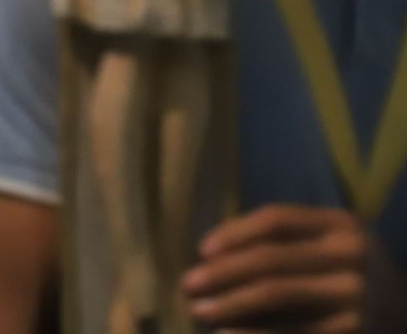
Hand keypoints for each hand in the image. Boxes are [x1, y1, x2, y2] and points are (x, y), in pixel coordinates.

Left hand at [182, 204, 406, 332]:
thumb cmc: (352, 275)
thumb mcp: (332, 245)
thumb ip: (286, 240)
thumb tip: (210, 252)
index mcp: (342, 225)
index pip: (276, 219)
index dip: (233, 232)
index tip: (201, 250)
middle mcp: (352, 255)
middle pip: (270, 257)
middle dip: (221, 272)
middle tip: (186, 285)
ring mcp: (355, 295)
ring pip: (275, 293)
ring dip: (229, 302)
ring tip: (198, 311)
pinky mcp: (354, 331)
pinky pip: (293, 332)